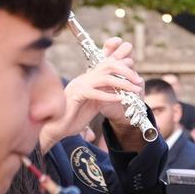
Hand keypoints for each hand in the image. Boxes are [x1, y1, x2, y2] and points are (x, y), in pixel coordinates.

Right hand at [38, 37, 143, 151]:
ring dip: (123, 83)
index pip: (107, 65)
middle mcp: (84, 79)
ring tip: (135, 90)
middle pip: (108, 65)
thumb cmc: (73, 118)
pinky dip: (109, 96)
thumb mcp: (93, 105)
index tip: (137, 76)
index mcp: (88, 79)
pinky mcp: (75, 96)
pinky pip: (95, 92)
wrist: (55, 128)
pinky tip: (120, 100)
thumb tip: (118, 94)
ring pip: (105, 78)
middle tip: (139, 81)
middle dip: (126, 71)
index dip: (123, 66)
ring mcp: (79, 85)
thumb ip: (103, 97)